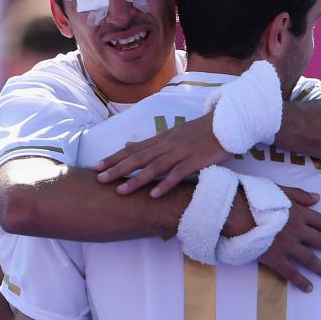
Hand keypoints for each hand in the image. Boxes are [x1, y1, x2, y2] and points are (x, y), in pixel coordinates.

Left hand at [95, 112, 229, 197]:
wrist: (224, 124)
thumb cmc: (198, 132)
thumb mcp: (170, 135)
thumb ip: (149, 143)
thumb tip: (127, 144)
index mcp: (160, 139)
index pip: (132, 150)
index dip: (113, 158)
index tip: (95, 167)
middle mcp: (166, 145)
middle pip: (138, 158)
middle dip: (117, 169)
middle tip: (99, 179)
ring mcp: (180, 152)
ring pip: (154, 167)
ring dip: (136, 180)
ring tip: (120, 191)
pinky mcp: (194, 161)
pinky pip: (177, 174)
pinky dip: (165, 184)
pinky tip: (153, 195)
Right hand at [255, 187, 320, 292]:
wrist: (236, 213)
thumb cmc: (255, 199)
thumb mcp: (280, 191)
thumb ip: (300, 195)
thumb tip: (318, 198)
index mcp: (299, 213)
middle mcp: (298, 230)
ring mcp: (287, 245)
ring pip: (311, 259)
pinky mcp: (276, 258)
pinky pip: (291, 272)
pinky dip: (301, 281)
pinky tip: (309, 288)